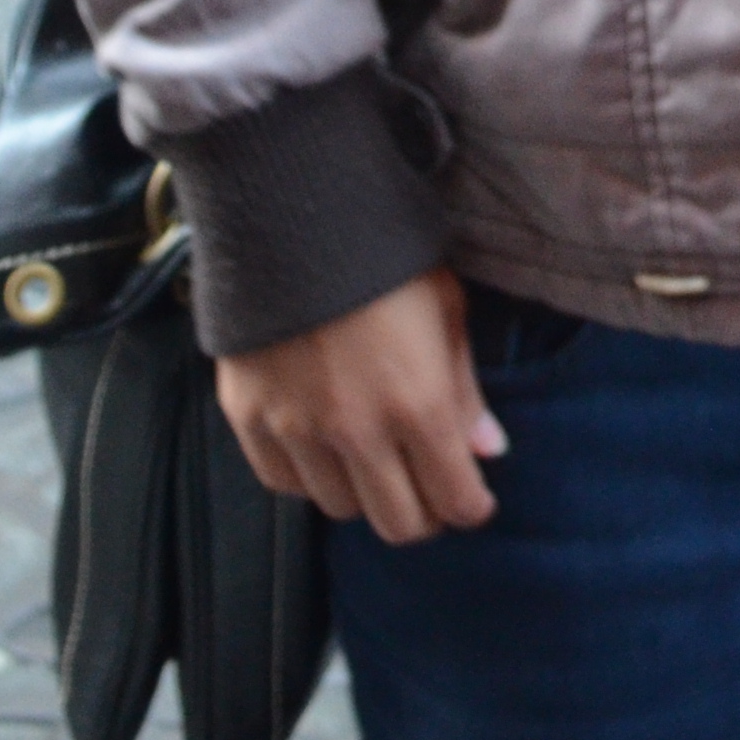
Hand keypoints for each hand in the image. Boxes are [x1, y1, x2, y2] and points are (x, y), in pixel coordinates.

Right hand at [216, 269, 504, 542]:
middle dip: (425, 515)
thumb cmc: (383, 256)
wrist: (292, 216)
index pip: (455, 498)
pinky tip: (324, 449)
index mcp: (419, 403)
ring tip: (375, 461)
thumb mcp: (445, 308)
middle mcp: (358, 430)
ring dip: (365, 493)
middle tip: (429, 491)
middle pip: (398, 523)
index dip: (471, 507)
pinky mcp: (251, 418)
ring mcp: (298, 429)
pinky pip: (283, 483)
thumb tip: (488, 451)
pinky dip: (308, 477)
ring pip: (340, 508)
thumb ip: (465, 389)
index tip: (473, 499)